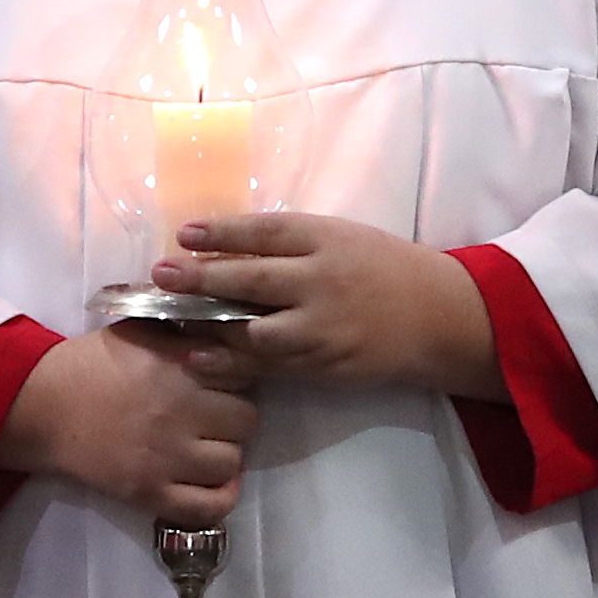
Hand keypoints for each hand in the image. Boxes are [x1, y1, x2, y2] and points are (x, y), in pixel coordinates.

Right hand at [4, 323, 257, 528]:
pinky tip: (210, 481)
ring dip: (223, 454)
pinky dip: (220, 497)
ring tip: (203, 446)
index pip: (244, 375)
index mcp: (180, 366)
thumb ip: (186, 328)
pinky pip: (209, 507)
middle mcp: (180, 410)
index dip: (236, 379)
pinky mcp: (149, 492)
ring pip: (232, 462)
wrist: (41, 405)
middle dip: (232, 417)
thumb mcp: (141, 328)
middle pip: (247, 420)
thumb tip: (228, 326)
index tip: (220, 384)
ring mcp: (166, 456)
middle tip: (212, 417)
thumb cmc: (91, 362)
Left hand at [163, 212, 497, 397]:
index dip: (221, 232)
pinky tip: (200, 358)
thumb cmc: (384, 268)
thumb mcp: (343, 238)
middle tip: (160, 275)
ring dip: (207, 328)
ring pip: (252, 330)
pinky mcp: (322, 364)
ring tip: (172, 323)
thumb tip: (226, 246)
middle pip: (250, 280)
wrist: (437, 318)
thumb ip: (293, 242)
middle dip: (199, 279)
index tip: (183, 233)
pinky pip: (268, 365)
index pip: (265, 232)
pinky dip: (230, 362)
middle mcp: (323, 281)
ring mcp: (322, 327)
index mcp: (328, 239)